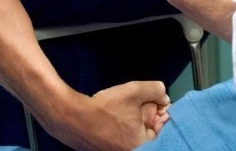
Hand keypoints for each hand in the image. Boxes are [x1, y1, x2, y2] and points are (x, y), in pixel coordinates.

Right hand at [47, 81, 169, 150]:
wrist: (71, 117)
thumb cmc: (103, 107)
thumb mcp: (135, 91)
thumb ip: (156, 90)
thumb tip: (164, 97)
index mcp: (141, 145)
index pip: (162, 130)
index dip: (161, 114)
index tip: (157, 103)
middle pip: (148, 134)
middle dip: (148, 118)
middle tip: (140, 106)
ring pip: (134, 136)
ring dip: (135, 123)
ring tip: (126, 111)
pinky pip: (121, 139)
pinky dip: (123, 129)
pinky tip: (116, 117)